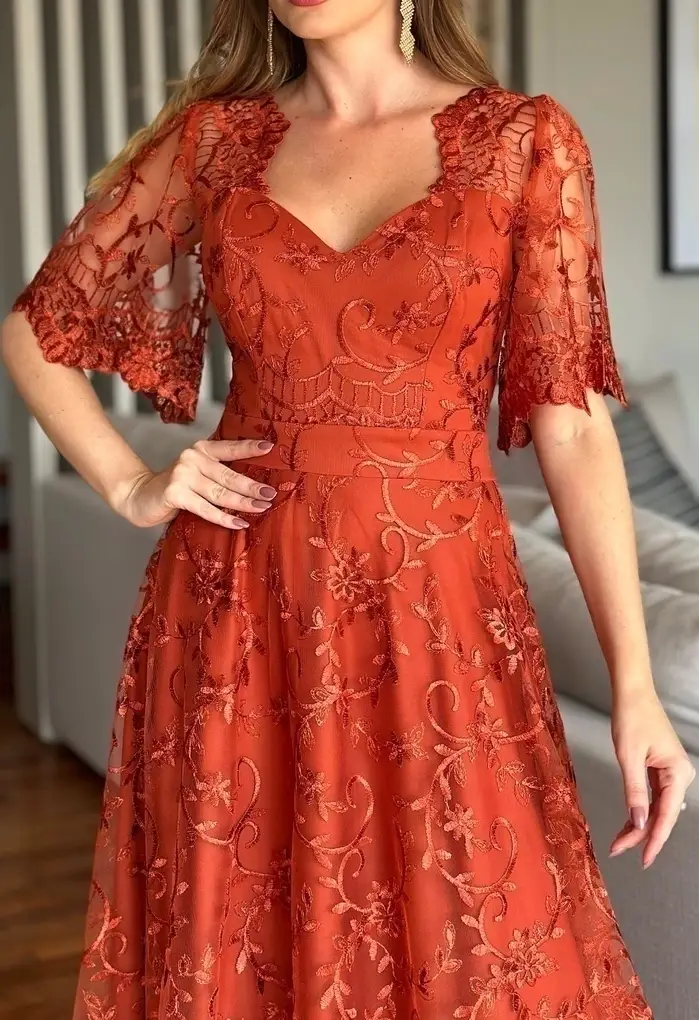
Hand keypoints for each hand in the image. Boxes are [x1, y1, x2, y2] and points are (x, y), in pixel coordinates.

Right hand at [113, 438, 276, 529]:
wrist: (138, 495)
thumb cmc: (174, 487)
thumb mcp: (196, 473)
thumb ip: (216, 474)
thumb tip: (253, 486)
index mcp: (201, 450)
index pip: (229, 448)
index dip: (250, 447)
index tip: (270, 448)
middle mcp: (192, 458)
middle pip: (229, 475)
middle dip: (252, 486)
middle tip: (271, 494)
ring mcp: (182, 475)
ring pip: (220, 493)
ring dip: (244, 502)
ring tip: (261, 508)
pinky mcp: (175, 493)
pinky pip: (206, 509)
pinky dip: (224, 518)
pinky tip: (239, 523)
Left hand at [610, 687, 695, 867]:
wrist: (632, 692)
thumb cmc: (632, 717)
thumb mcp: (629, 757)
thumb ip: (634, 792)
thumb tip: (639, 823)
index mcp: (678, 773)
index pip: (666, 815)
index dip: (654, 840)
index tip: (643, 861)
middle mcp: (680, 775)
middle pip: (662, 814)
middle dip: (641, 835)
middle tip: (618, 850)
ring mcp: (671, 772)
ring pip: (656, 807)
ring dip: (639, 824)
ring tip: (619, 842)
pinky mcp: (660, 768)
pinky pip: (652, 795)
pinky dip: (639, 808)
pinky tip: (629, 823)